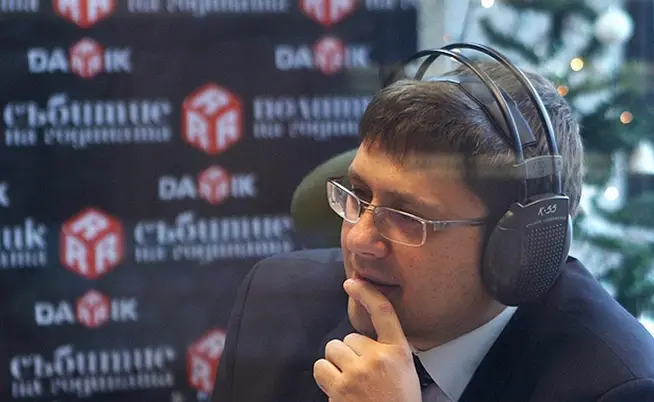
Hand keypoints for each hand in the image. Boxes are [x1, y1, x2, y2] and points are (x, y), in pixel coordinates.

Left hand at [313, 278, 421, 401]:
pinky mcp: (339, 389)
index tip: (352, 282)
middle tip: (364, 375)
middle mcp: (378, 358)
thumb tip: (356, 339)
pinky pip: (320, 367)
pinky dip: (326, 376)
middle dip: (351, 354)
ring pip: (332, 350)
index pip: (383, 312)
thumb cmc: (398, 401)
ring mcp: (357, 373)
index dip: (367, 294)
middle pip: (349, 338)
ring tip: (351, 383)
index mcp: (399, 352)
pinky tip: (340, 389)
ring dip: (337, 364)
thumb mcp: (404, 371)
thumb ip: (385, 350)